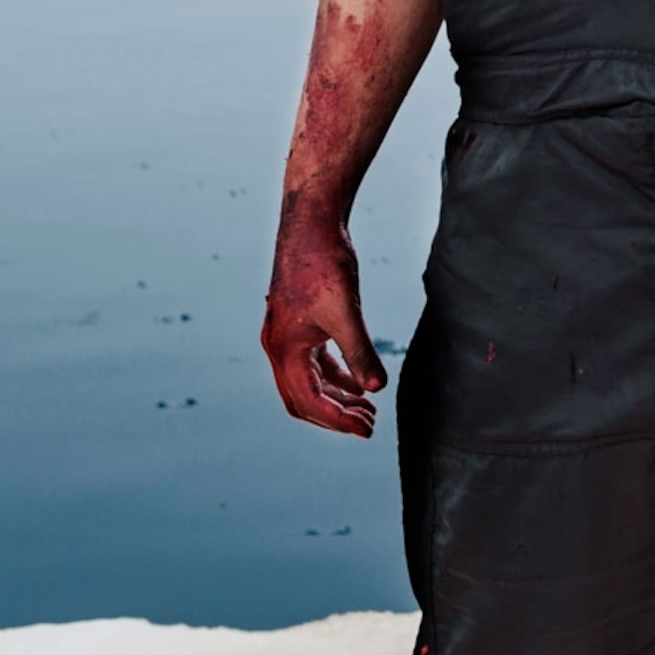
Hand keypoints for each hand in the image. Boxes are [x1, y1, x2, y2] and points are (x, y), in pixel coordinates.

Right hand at [261, 203, 388, 436]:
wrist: (311, 224)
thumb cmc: (324, 264)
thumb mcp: (346, 311)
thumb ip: (360, 352)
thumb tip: (376, 388)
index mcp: (284, 350)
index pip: (308, 402)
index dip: (338, 421)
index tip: (367, 430)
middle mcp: (279, 348)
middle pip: (302, 400)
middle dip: (334, 416)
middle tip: (369, 426)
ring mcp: (287, 336)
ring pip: (308, 382)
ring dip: (336, 398)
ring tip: (368, 410)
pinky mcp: (299, 324)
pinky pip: (314, 363)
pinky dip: (334, 377)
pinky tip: (358, 383)